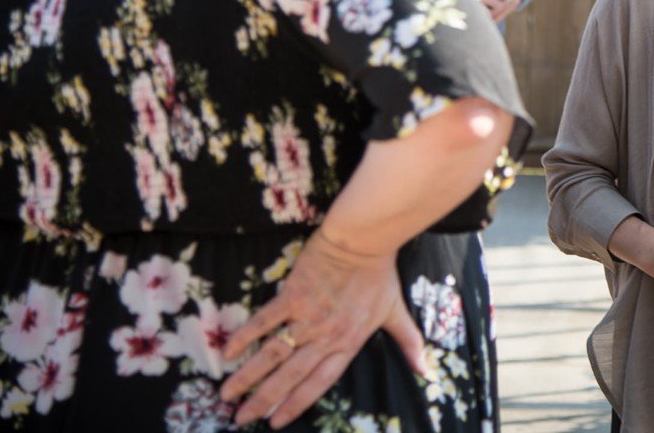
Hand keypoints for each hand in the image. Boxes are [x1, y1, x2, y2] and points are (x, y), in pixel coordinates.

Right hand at [220, 230, 423, 428]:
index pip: (317, 384)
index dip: (295, 404)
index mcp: (347, 344)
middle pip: (289, 377)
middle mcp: (324, 337)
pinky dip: (246, 336)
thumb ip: (408, 342)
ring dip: (248, 376)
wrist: (364, 239)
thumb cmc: (380, 275)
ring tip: (227, 394)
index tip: (274, 423)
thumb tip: (426, 369)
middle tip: (240, 419)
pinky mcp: (292, 295)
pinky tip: (229, 352)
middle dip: (263, 400)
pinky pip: (265, 321)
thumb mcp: (395, 312)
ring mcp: (306, 317)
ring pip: (272, 355)